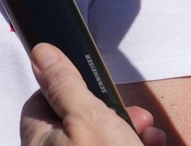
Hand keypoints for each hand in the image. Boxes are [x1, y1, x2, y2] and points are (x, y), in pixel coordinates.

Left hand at [20, 45, 166, 145]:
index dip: (72, 88)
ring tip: (148, 132)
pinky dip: (134, 142)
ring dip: (129, 128)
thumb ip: (64, 84)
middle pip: (78, 118)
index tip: (97, 86)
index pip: (43, 99)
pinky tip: (151, 142)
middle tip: (135, 114)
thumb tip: (41, 53)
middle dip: (111, 110)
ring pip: (102, 136)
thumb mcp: (87, 117)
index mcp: (39, 139)